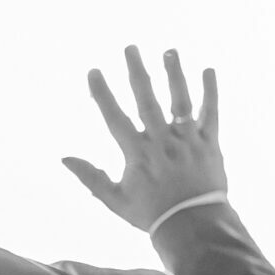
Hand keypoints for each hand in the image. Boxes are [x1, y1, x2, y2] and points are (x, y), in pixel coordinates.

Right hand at [63, 46, 227, 232]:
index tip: (94, 71)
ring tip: (169, 51)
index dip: (103, 93)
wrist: (193, 226)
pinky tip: (208, 70)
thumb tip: (64, 158)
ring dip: (174, 74)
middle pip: (147, 100)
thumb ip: (90, 177)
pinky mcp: (210, 143)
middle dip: (137, 72)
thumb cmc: (150, 214)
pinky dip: (210, 92)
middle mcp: (162, 142)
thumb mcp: (114, 200)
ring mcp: (187, 140)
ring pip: (180, 100)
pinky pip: (211, 113)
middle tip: (130, 48)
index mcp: (137, 154)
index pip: (115, 117)